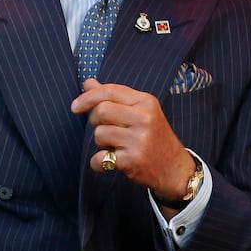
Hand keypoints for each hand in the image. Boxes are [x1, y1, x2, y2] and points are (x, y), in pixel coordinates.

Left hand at [72, 79, 195, 201]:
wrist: (174, 168)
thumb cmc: (154, 136)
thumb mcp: (141, 111)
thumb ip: (114, 97)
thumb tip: (88, 83)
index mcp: (146, 102)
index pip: (110, 91)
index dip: (88, 97)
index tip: (76, 106)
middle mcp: (144, 118)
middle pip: (101, 111)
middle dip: (95, 121)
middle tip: (105, 129)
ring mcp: (139, 139)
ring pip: (99, 134)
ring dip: (101, 142)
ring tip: (115, 146)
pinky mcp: (132, 160)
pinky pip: (99, 158)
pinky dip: (98, 162)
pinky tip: (110, 161)